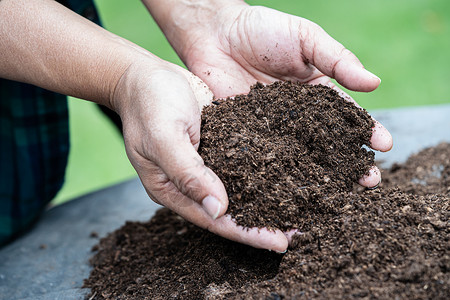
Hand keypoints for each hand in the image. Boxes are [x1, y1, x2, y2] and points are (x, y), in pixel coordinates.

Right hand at [112, 61, 289, 251]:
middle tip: (295, 235)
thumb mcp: (164, 137)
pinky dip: (260, 175)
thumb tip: (218, 209)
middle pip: (228, 211)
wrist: (146, 74)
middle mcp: (189, 183)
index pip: (212, 219)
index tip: (277, 244)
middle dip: (260, 225)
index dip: (246, 233)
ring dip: (264, 203)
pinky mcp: (215, 146)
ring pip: (237, 192)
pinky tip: (282, 178)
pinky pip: (239, 166)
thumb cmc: (149, 102)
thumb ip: (188, 173)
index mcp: (171, 189)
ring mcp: (203, 165)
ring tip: (295, 212)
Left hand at [175, 3, 392, 186]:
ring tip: (339, 195)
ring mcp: (273, 129)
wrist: (216, 33)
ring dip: (320, 176)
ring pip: (301, 156)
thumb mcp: (306, 38)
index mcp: (316, 92)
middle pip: (328, 143)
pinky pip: (266, 157)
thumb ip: (337, 59)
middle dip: (350, 162)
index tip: (385, 146)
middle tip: (370, 182)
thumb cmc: (263, 29)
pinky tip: (292, 190)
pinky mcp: (248, 137)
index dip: (367, 130)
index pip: (346, 115)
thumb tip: (375, 83)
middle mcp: (298, 116)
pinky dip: (279, 175)